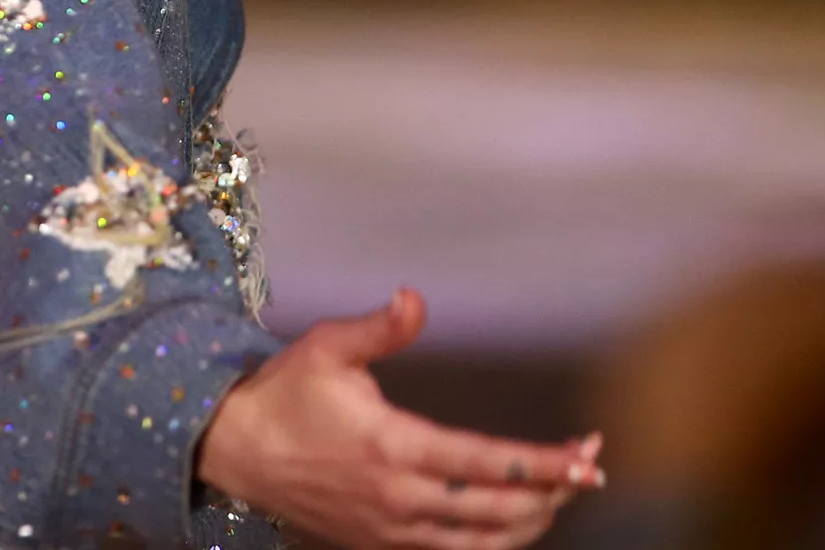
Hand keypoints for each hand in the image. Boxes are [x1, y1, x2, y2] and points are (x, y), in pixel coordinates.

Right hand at [194, 288, 602, 548]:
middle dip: (555, 490)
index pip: (488, 462)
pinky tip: (515, 522)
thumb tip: (416, 298)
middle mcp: (401, 497)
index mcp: (393, 445)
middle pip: (500, 508)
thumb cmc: (285, 393)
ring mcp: (394, 529)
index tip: (588, 458)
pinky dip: (496, 543)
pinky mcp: (383, 545)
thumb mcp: (327, 348)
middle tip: (589, 467)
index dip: (546, 464)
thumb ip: (380, 329)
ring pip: (485, 540)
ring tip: (561, 494)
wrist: (236, 452)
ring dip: (533, 521)